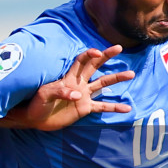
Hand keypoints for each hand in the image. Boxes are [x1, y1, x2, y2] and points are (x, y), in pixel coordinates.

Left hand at [16, 46, 135, 129]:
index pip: (81, 61)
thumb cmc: (37, 103)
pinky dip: (114, 108)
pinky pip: (102, 107)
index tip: (98, 52)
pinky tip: (126, 109)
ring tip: (131, 74)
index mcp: (68, 77)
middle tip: (119, 48)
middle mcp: (79, 83)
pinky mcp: (85, 108)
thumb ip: (60, 92)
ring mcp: (83, 95)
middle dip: (107, 56)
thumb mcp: (44, 95)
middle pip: (95, 66)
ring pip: (103, 84)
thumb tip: (78, 94)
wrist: (36, 119)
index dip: (89, 55)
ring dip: (117, 79)